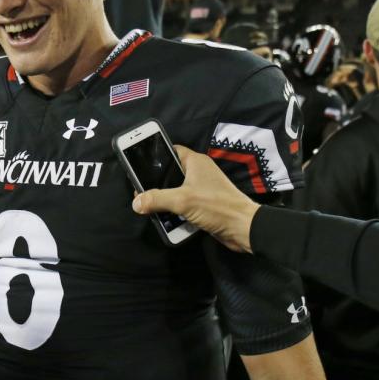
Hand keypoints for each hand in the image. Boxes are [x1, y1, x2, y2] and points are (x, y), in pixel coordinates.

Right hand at [131, 145, 259, 252]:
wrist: (243, 228)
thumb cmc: (215, 206)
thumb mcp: (182, 201)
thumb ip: (156, 199)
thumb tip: (136, 202)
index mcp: (195, 162)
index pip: (171, 151)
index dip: (155, 156)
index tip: (139, 166)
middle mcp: (198, 172)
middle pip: (170, 173)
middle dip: (156, 184)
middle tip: (141, 192)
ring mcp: (202, 189)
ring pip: (176, 191)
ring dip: (165, 200)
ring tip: (150, 207)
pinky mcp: (204, 204)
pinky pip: (183, 204)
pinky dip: (175, 211)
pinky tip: (165, 218)